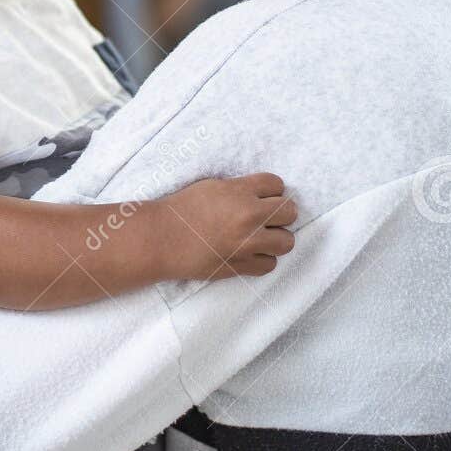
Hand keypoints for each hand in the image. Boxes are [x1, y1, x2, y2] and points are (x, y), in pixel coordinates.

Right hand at [159, 173, 295, 279]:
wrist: (161, 239)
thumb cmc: (182, 209)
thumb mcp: (212, 187)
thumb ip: (240, 189)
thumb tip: (263, 196)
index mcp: (240, 191)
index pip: (278, 185)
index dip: (272, 191)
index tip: (263, 198)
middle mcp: (248, 216)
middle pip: (290, 212)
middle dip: (281, 214)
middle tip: (267, 219)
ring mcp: (247, 243)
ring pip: (287, 241)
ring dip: (276, 239)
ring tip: (261, 238)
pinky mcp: (241, 265)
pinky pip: (271, 264)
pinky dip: (262, 260)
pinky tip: (249, 254)